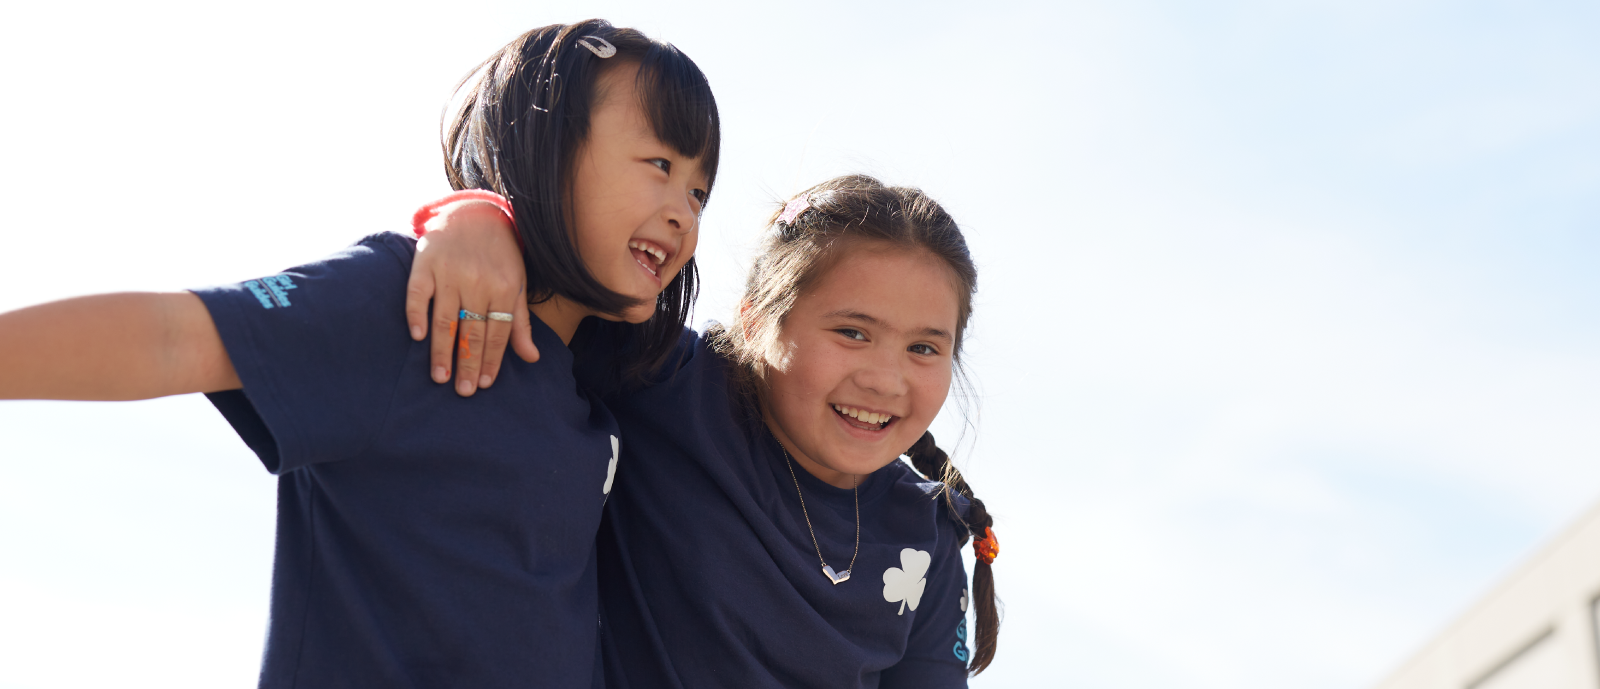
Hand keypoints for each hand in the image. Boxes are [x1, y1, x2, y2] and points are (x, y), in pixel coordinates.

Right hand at [405, 200, 536, 395]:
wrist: (473, 212)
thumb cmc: (499, 254)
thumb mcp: (516, 284)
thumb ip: (520, 322)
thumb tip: (531, 358)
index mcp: (504, 287)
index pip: (497, 332)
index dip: (491, 360)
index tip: (483, 384)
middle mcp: (477, 281)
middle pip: (472, 330)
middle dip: (468, 363)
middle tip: (462, 392)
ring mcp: (449, 272)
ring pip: (445, 318)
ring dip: (442, 350)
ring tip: (440, 377)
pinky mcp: (425, 262)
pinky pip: (418, 293)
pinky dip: (416, 314)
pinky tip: (417, 337)